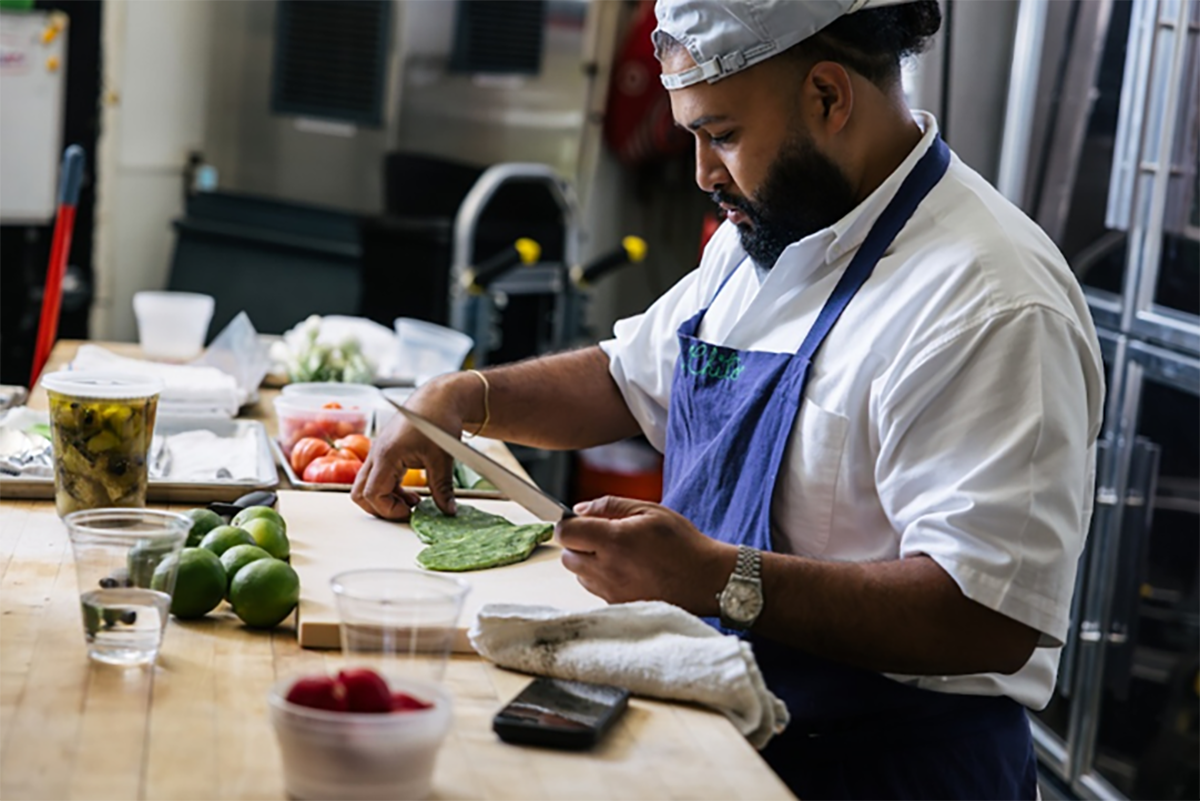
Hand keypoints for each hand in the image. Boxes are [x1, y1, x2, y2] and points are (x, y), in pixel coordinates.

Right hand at [351, 375, 478, 519]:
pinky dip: (389, 490)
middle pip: (360, 493)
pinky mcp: (385, 453)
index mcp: (387, 455)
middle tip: (407, 512)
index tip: (411, 512)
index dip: (389, 510)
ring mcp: (378, 454)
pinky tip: (410, 492)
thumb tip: (448, 511)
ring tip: (413, 502)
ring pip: (366, 486)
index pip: (372, 493)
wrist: (438, 398)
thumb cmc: (438, 420)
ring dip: (385, 500)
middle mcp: (376, 454)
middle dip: (380, 508)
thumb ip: (442, 488)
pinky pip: (377, 478)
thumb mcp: (442, 457)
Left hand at [556, 496, 736, 614]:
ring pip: (579, 575)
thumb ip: (610, 505)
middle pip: (566, 557)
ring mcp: (611, 591)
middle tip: (600, 536)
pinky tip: (624, 570)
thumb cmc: (682, 543)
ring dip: (587, 563)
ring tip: (616, 554)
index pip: (566, 533)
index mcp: (614, 541)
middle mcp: (607, 569)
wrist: (705, 579)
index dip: (567, 525)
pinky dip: (601, 579)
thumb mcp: (650, 510)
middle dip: (577, 544)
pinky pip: (595, 590)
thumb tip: (579, 509)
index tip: (577, 522)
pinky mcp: (618, 605)